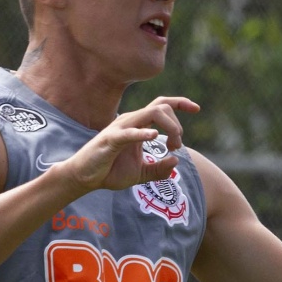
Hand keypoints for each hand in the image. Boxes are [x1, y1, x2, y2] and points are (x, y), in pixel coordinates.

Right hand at [56, 96, 199, 194]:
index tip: (197, 109)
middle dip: (177, 125)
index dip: (181, 103)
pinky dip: (143, 132)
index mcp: (138, 125)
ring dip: (169, 127)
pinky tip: (154, 136)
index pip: (162, 105)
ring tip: (171, 145)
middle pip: (162, 107)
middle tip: (175, 146)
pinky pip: (129, 132)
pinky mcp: (110, 140)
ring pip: (151, 113)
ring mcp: (120, 128)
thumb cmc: (110, 171)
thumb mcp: (141, 173)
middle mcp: (131, 121)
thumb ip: (159, 169)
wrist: (85, 178)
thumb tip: (176, 162)